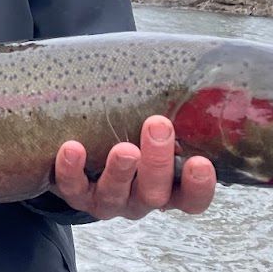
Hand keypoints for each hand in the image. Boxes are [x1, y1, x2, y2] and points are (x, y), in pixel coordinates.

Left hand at [52, 115, 214, 219]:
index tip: (200, 162)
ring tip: (123, 149)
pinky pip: (72, 186)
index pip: (192, 198)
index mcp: (168, 187)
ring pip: (115, 194)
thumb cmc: (132, 132)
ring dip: (119, 170)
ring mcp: (108, 200)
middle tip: (158, 126)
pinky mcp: (76, 195)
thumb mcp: (153, 128)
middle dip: (157, 162)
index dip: (199, 187)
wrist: (85, 156)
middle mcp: (141, 198)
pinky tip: (72, 148)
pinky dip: (71, 169)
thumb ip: (169, 111)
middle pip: (156, 194)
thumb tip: (183, 70)